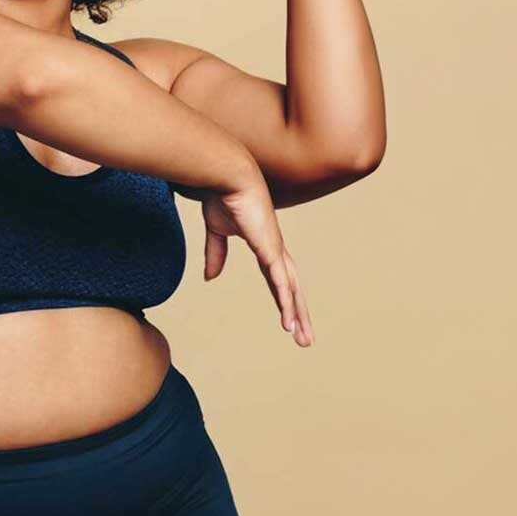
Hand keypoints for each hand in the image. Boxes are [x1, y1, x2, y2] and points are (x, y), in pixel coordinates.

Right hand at [196, 177, 313, 347]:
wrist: (228, 176)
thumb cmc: (223, 196)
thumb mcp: (216, 231)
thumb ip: (215, 254)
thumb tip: (210, 277)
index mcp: (265, 246)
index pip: (277, 279)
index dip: (282, 299)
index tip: (287, 318)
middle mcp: (275, 250)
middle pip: (292, 289)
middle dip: (298, 314)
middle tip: (305, 339)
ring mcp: (275, 250)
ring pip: (291, 290)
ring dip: (297, 315)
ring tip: (303, 339)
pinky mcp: (270, 249)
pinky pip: (280, 282)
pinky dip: (286, 302)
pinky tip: (289, 320)